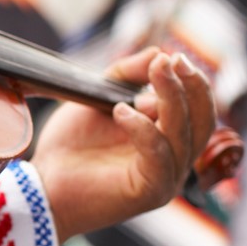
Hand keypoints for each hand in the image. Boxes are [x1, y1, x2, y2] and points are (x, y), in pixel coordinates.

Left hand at [30, 47, 215, 242]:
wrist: (44, 185)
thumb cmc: (70, 146)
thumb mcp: (98, 99)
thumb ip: (125, 76)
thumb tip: (159, 53)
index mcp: (168, 139)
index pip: (197, 109)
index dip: (190, 81)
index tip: (170, 56)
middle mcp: (174, 160)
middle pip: (202, 121)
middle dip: (191, 86)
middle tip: (172, 60)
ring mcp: (166, 178)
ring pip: (184, 134)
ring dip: (171, 98)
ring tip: (154, 72)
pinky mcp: (151, 192)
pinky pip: (159, 155)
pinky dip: (143, 128)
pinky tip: (120, 111)